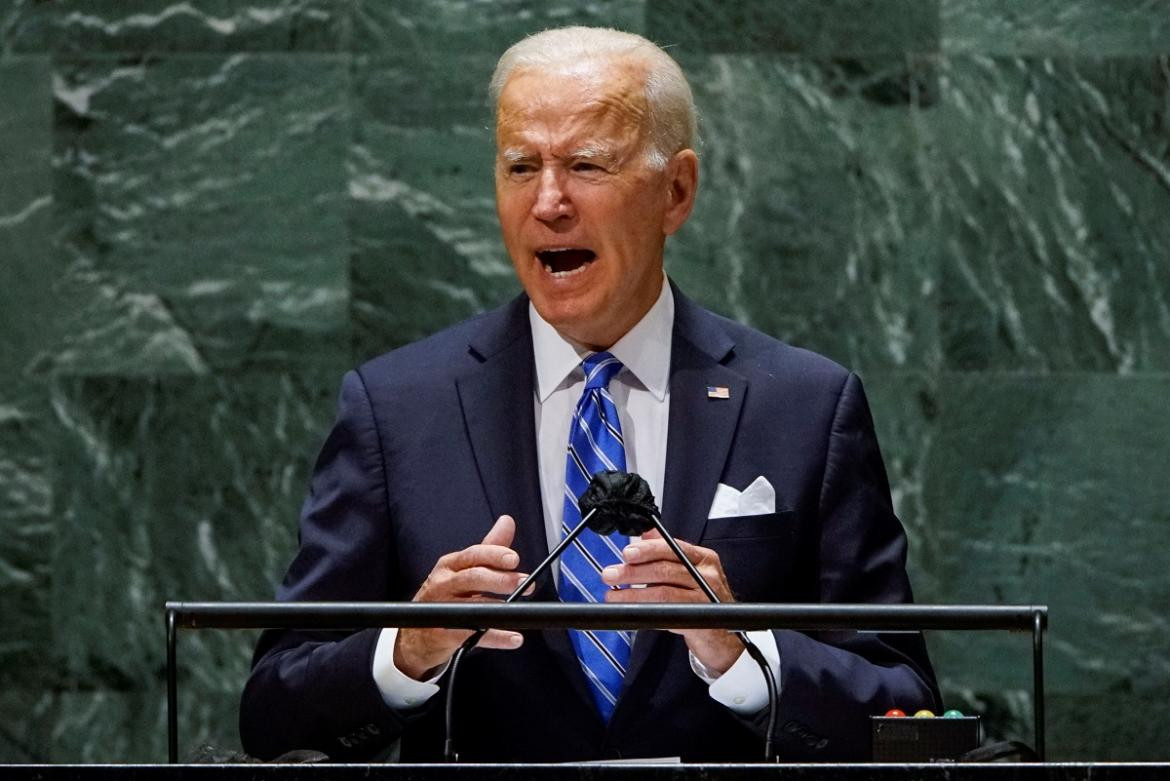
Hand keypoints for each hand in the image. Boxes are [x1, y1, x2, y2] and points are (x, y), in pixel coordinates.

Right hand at [394, 515, 530, 679]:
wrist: (416, 634)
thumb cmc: (444, 596)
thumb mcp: (463, 569)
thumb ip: (488, 548)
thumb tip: (507, 522)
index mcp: (450, 565)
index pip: (473, 555)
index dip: (494, 555)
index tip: (514, 558)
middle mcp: (443, 584)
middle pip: (472, 578)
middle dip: (500, 579)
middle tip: (525, 582)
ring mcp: (441, 609)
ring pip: (471, 606)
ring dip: (498, 609)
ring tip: (519, 611)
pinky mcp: (443, 633)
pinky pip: (472, 635)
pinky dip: (495, 637)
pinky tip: (513, 637)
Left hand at [601, 528, 743, 673]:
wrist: (724, 635)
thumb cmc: (703, 598)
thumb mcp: (690, 571)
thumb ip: (668, 552)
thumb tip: (646, 533)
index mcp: (704, 558)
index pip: (672, 548)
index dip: (647, 550)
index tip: (626, 553)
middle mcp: (707, 576)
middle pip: (665, 569)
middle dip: (633, 572)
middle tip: (611, 574)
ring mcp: (705, 598)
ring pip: (663, 592)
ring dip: (633, 594)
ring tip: (614, 595)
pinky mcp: (699, 621)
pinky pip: (668, 613)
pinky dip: (646, 611)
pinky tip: (632, 611)